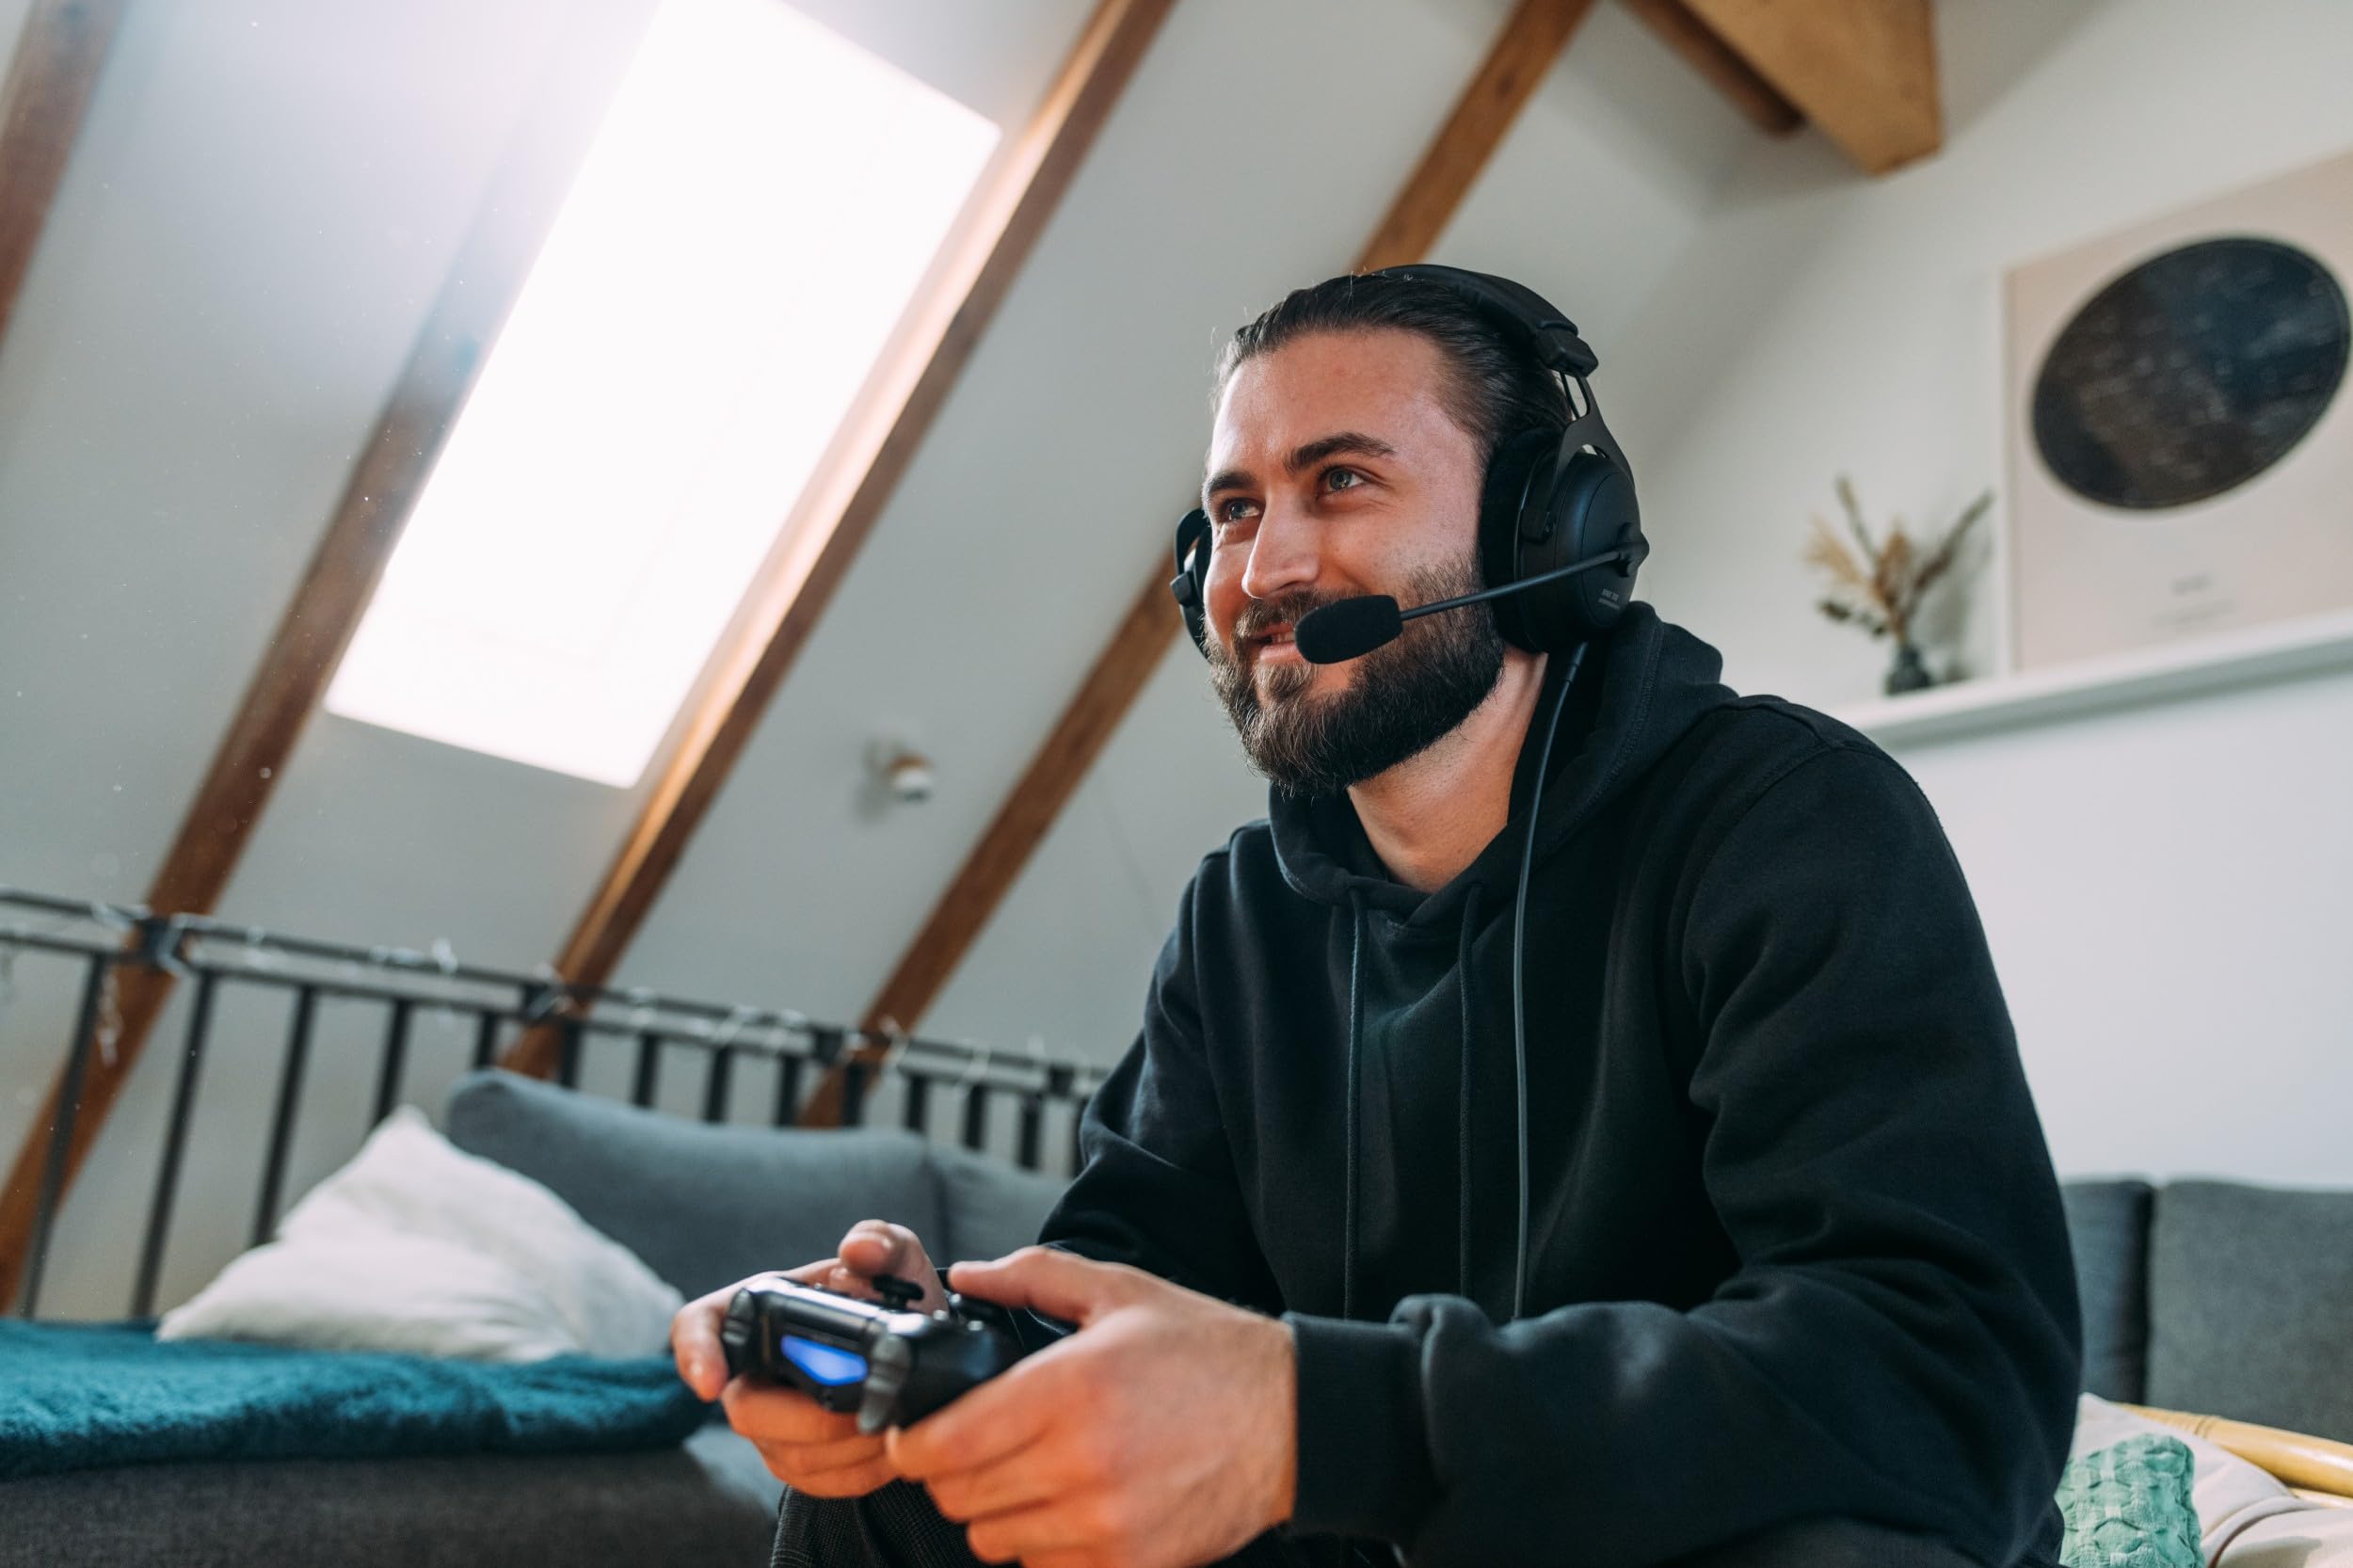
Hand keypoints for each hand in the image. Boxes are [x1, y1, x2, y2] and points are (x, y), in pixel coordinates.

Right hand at [669, 1219, 946, 1496]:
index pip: (698, 1326)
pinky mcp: (799, 1460)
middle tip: (864, 1407)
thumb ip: (881, 1242)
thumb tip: (859, 1250)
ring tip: (893, 1423)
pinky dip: (861, 1471)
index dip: (695, 1355)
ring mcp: (772, 1422)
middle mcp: (753, 1369)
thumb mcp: (896, 1256)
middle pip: (745, 1410)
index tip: (710, 1385)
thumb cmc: (890, 1297)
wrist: (918, 1351)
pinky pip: (818, 1482)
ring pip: (787, 1456)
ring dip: (845, 1447)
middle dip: (808, 1417)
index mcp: (762, 1308)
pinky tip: (891, 1448)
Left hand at [886, 1247, 1296, 1567]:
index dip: (913, 1444)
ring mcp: (1105, 1523)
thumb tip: (966, 1274)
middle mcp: (1080, 1463)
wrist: (1292, 1420)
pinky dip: (1039, 1543)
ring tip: (1025, 1475)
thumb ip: (1033, 1276)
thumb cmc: (1205, 1351)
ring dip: (994, 1510)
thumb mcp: (1120, 1292)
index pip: (947, 1444)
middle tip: (973, 1447)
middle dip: (950, 1472)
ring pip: (992, 1539)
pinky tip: (1066, 1504)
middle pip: (958, 1497)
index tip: (915, 1435)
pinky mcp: (1129, 1564)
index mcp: (1069, 1389)